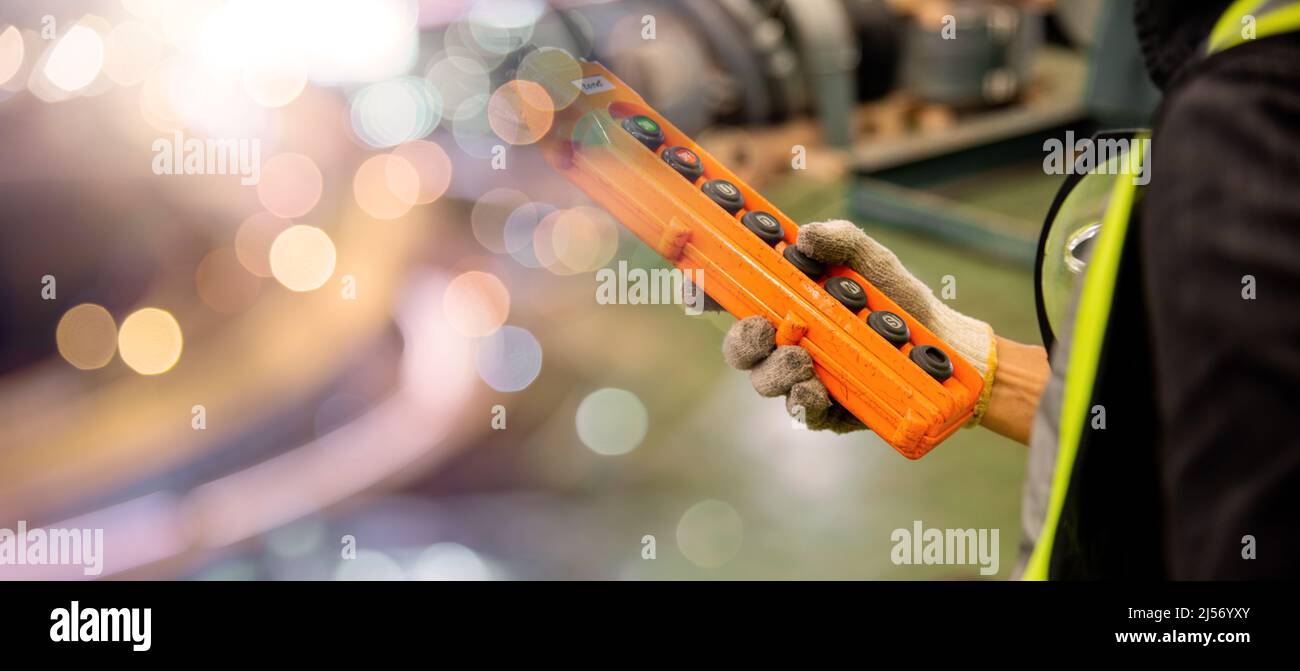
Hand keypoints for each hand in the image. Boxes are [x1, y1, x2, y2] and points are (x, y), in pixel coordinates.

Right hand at [722, 220, 997, 432]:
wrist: (943, 350)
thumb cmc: (899, 302)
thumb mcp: (873, 261)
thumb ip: (840, 241)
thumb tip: (805, 238)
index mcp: (785, 301)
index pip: (731, 297)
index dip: (704, 292)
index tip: (697, 288)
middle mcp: (785, 341)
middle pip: (738, 346)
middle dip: (741, 340)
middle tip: (763, 330)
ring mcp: (802, 377)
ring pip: (763, 381)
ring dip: (775, 370)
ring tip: (802, 360)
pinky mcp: (825, 410)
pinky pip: (799, 411)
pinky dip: (802, 400)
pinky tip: (815, 390)